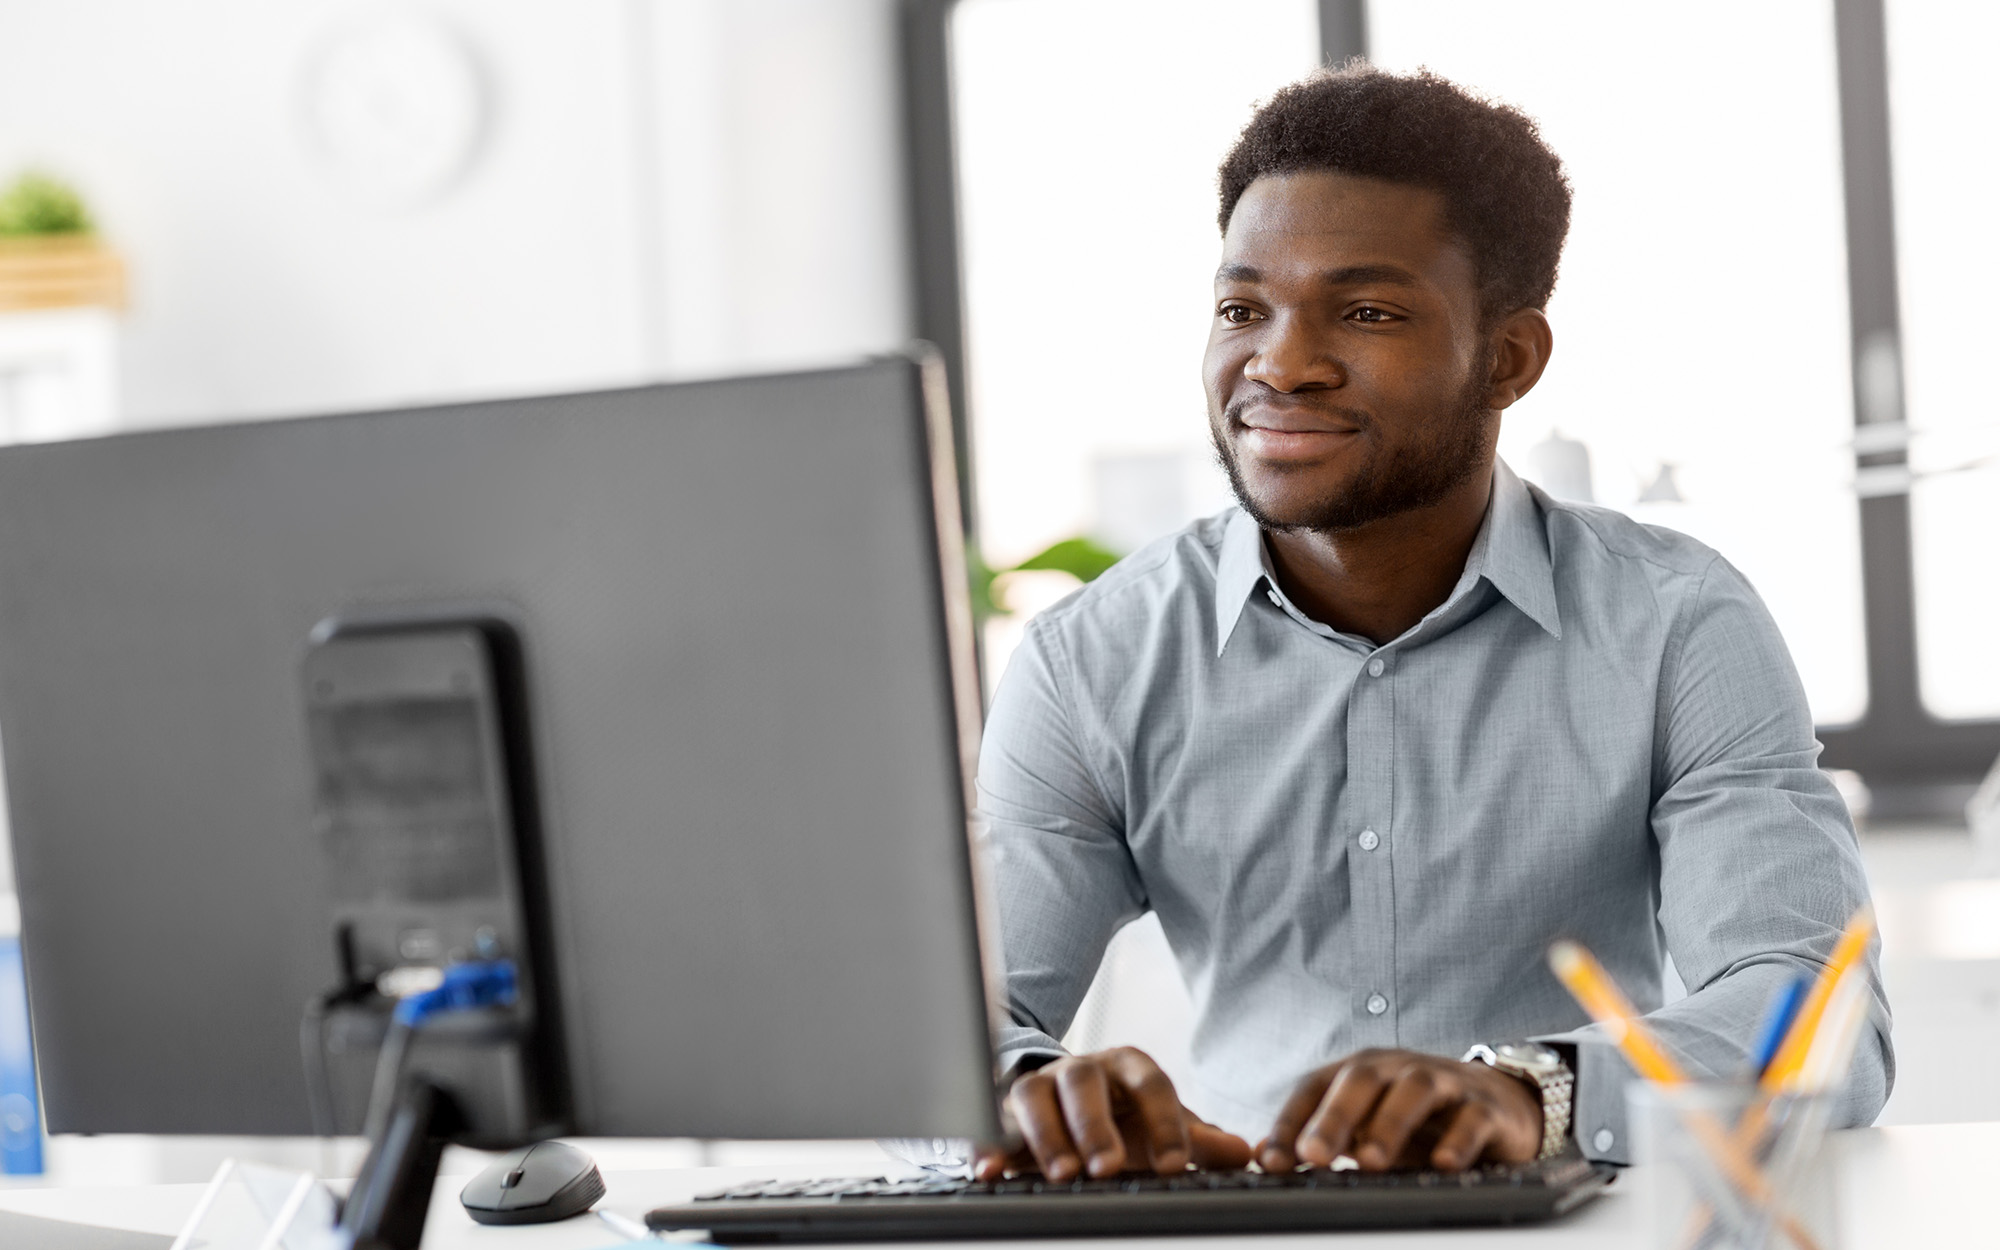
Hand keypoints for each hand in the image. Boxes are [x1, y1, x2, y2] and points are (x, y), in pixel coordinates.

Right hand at [973, 1047, 1252, 1180]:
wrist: (1065, 1097)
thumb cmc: (1121, 1115)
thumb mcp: (1159, 1124)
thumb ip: (1198, 1139)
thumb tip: (1244, 1152)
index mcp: (1127, 1066)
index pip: (1152, 1084)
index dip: (1165, 1122)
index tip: (1176, 1165)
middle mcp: (1081, 1069)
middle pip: (1085, 1084)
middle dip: (1095, 1126)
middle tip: (1107, 1167)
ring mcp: (1038, 1085)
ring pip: (1034, 1096)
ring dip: (1046, 1135)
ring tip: (1062, 1174)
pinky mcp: (1002, 1110)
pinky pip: (990, 1122)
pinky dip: (987, 1144)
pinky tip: (990, 1170)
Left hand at [1255, 1049, 1541, 1172]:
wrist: (1499, 1104)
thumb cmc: (1420, 1120)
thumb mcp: (1367, 1127)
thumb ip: (1320, 1139)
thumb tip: (1263, 1155)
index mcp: (1361, 1072)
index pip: (1314, 1087)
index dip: (1290, 1122)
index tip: (1271, 1162)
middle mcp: (1397, 1069)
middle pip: (1361, 1079)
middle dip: (1333, 1117)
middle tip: (1314, 1155)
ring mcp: (1444, 1083)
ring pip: (1415, 1091)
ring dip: (1390, 1125)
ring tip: (1369, 1162)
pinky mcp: (1486, 1107)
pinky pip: (1472, 1118)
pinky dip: (1458, 1139)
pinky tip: (1442, 1163)